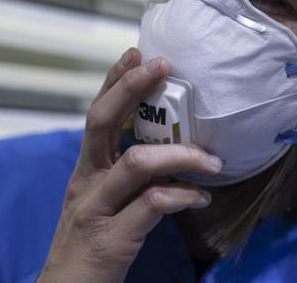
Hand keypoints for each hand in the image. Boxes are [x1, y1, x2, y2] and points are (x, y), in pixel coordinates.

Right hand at [37, 48, 221, 282]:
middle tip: (162, 67)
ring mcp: (95, 208)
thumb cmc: (91, 244)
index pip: (97, 115)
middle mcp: (85, 181)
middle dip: (132, 90)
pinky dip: (182, 196)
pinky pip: (152, 205)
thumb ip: (129, 176)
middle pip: (102, 122)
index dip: (115, 82)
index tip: (137, 52)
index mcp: (85, 170)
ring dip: (180, 154)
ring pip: (137, 163)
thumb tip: (172, 150)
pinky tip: (201, 198)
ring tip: (211, 158)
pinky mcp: (111, 237)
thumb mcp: (104, 202)